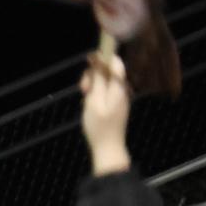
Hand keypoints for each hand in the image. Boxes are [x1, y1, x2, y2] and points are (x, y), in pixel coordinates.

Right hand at [81, 52, 131, 175]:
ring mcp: (120, 97)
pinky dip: (96, 94)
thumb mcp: (94, 101)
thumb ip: (98, 79)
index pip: (114, 62)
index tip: (88, 60)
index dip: (102, 57)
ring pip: (106, 82)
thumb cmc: (99, 126)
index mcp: (118, 87)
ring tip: (85, 98)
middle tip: (83, 89)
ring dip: (93, 85)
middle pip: (109, 71)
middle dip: (94, 75)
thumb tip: (99, 59)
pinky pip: (106, 92)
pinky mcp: (117, 104)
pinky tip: (89, 104)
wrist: (108, 148)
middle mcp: (122, 89)